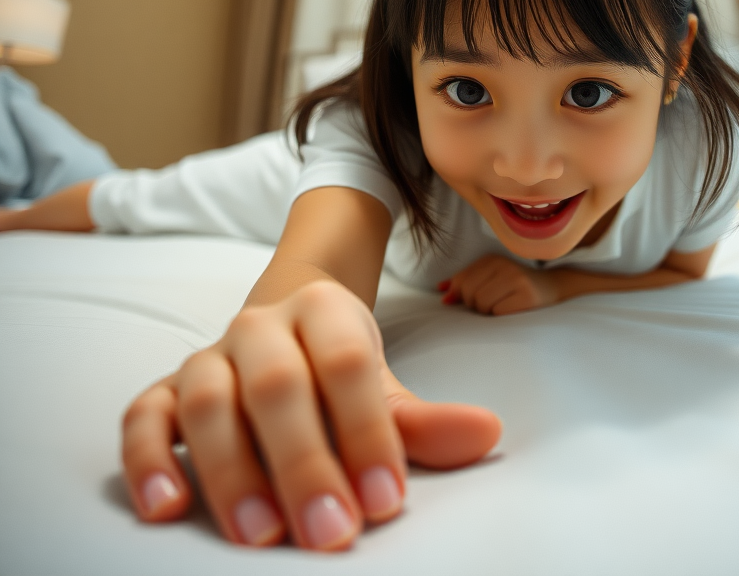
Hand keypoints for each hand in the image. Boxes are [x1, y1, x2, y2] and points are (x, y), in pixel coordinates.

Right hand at [121, 279, 500, 549]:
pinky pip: (143, 416)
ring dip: (233, 471)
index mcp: (324, 309)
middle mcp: (261, 324)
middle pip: (278, 385)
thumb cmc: (340, 370)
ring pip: (210, 402)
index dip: (367, 430)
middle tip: (330, 532)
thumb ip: (427, 420)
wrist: (284, 324)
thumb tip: (488, 433)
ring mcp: (209, 354)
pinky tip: (167, 508)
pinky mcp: (166, 388)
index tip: (385, 501)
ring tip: (259, 536)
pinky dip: (148, 458)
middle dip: (305, 462)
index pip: (347, 365)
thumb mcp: (385, 388)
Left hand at [440, 254, 561, 314]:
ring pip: (482, 304)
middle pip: (470, 293)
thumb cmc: (514, 287)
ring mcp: (516, 279)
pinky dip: (500, 316)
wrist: (551, 288)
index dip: (458, 295)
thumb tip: (441, 292)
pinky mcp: (526, 296)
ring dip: (488, 312)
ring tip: (501, 306)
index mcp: (491, 259)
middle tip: (489, 305)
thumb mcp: (489, 278)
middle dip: (475, 305)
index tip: (464, 301)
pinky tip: (511, 311)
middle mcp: (503, 265)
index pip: (461, 280)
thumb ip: (464, 283)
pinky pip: (498, 313)